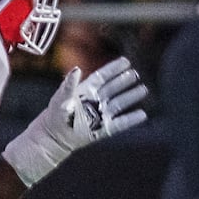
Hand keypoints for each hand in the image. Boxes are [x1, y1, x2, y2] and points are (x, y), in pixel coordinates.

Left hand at [1, 57, 148, 185]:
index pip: (103, 76)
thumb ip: (69, 84)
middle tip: (136, 74)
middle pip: (113, 88)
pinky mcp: (104, 129)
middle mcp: (95, 100)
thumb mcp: (61, 97)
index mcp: (86, 90)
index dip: (114, 68)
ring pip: (119, 103)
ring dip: (131, 97)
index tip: (126, 61)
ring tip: (144, 90)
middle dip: (125, 81)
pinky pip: (120, 123)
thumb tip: (77, 69)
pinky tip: (142, 114)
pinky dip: (131, 120)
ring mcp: (101, 114)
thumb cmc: (55, 116)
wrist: (54, 138)